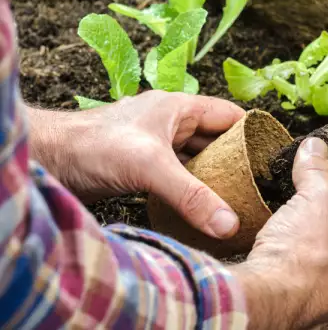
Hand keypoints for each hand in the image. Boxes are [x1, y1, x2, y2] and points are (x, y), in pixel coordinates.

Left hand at [27, 91, 244, 238]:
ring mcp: (157, 145)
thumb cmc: (94, 146)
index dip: (253, 132)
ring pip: (197, 159)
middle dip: (236, 160)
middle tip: (257, 186)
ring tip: (237, 198)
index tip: (272, 157)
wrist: (50, 160)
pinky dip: (192, 188)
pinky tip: (203, 206)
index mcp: (179, 108)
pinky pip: (179, 175)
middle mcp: (171, 123)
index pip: (230, 116)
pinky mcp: (144, 166)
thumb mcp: (150, 167)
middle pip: (216, 140)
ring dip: (213, 177)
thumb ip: (192, 196)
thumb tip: (230, 223)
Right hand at [229, 138, 327, 328]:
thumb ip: (319, 170)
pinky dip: (306, 248)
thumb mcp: (316, 198)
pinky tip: (291, 234)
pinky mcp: (307, 302)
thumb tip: (315, 148)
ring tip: (310, 204)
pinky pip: (312, 268)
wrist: (265, 300)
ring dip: (324, 228)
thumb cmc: (304, 256)